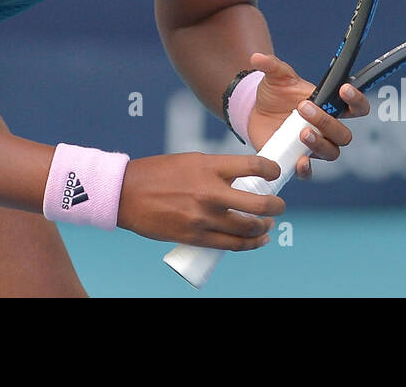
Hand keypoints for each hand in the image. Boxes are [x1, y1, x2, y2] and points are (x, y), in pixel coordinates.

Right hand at [116, 152, 285, 250]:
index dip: (272, 170)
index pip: (254, 166)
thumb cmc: (158, 174)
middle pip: (259, 203)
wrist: (125, 193)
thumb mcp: (191, 161)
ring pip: (248, 228)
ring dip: (264, 227)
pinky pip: (231, 245)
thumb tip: (243, 180)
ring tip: (267, 224)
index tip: (275, 173)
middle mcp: (210, 191)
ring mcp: (203, 217)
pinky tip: (258, 240)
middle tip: (279, 205)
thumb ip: (216, 170)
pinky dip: (250, 244)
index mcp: (209, 166)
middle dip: (277, 206)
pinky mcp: (195, 236)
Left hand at [245, 52, 370, 178]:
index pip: (355, 107)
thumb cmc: (274, 93)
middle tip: (303, 108)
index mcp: (328, 106)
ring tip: (301, 133)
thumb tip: (257, 57)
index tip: (344, 90)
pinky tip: (299, 162)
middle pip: (343, 134)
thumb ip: (271, 65)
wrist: (255, 112)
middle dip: (327, 122)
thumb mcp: (274, 77)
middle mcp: (325, 128)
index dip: (357, 101)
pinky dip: (306, 169)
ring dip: (320, 144)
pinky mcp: (297, 159)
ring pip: (331, 152)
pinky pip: (308, 171)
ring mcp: (313, 146)